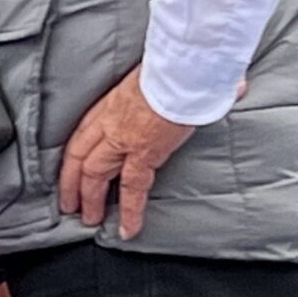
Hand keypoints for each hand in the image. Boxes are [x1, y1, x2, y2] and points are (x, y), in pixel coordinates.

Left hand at [56, 67, 197, 239]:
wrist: (181, 68)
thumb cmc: (176, 67)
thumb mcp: (164, 76)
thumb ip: (179, 87)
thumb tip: (229, 88)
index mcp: (111, 102)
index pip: (83, 133)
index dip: (75, 155)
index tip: (71, 170)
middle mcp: (109, 121)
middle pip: (78, 157)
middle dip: (71, 183)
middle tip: (69, 204)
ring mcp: (122, 138)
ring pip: (93, 174)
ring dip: (89, 198)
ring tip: (88, 219)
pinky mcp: (143, 152)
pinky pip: (132, 188)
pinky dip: (129, 211)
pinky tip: (127, 229)